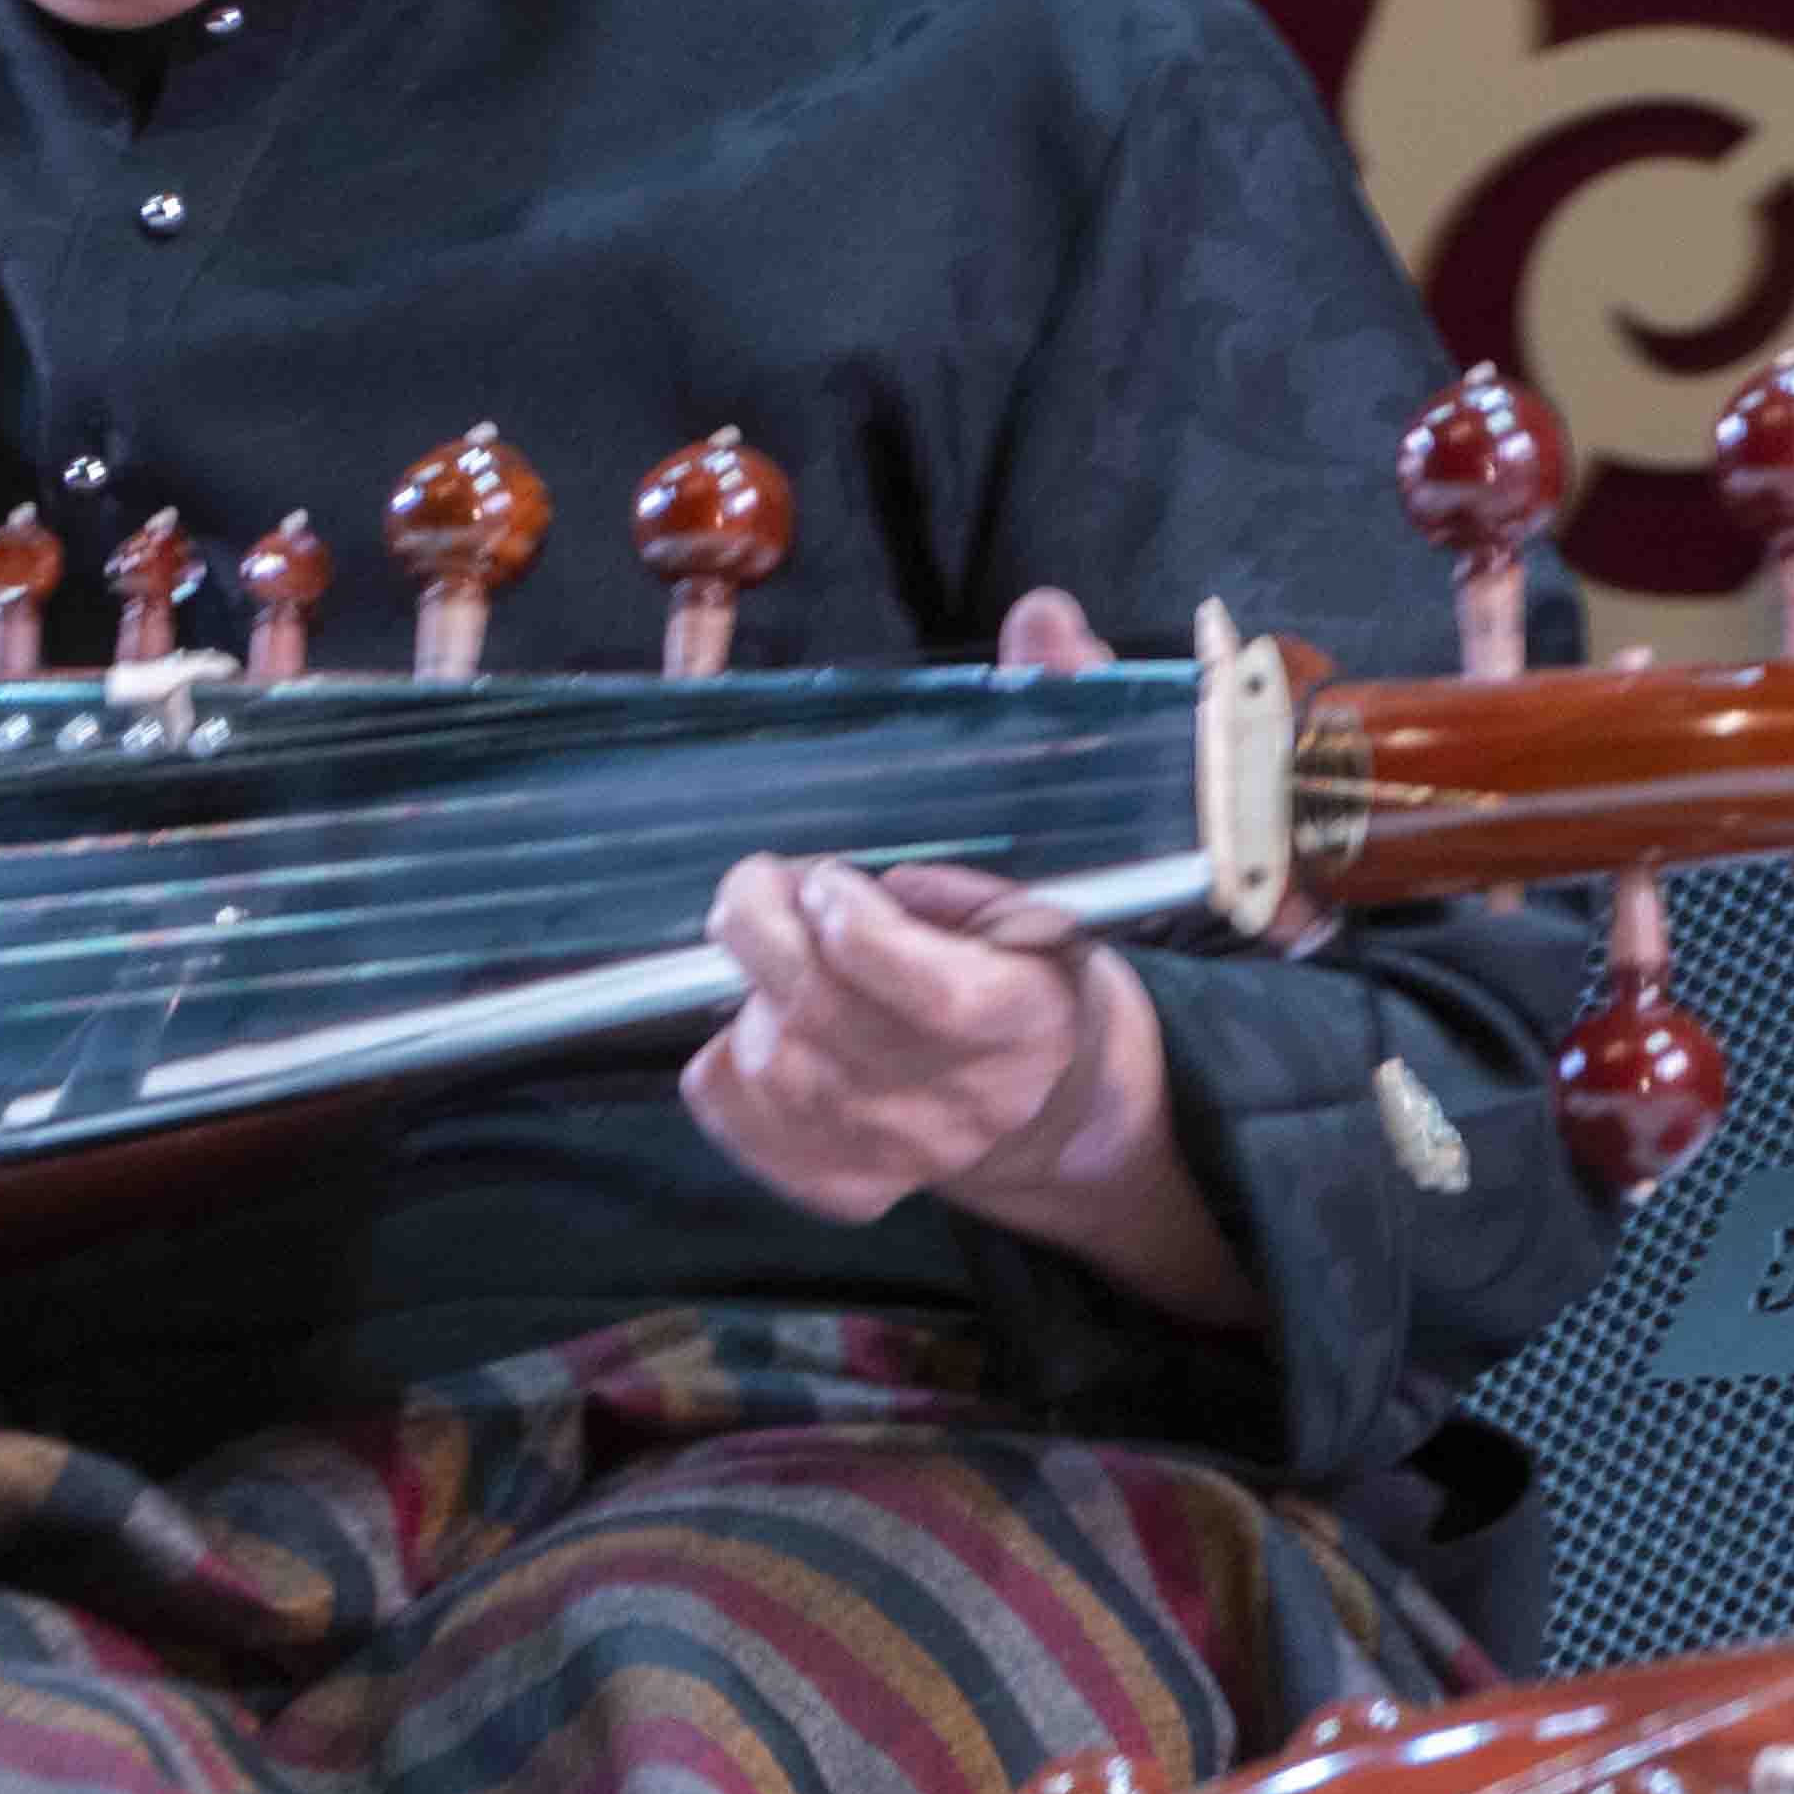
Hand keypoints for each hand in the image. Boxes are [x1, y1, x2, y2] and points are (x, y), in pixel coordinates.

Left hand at [677, 588, 1263, 1327]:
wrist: (1047, 1107)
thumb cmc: (1040, 956)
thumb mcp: (1070, 847)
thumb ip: (1054, 726)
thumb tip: (1039, 615)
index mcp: (1021, 1013)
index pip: (925, 994)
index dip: (856, 932)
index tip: (832, 880)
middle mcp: (948, 1097)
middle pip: (814, 1010)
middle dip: (768, 921)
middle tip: (777, 879)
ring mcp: (880, 1145)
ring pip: (758, 1049)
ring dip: (751, 985)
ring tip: (791, 954)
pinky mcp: (824, 1177)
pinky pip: (722, 1100)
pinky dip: (722, 1051)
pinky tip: (772, 1021)